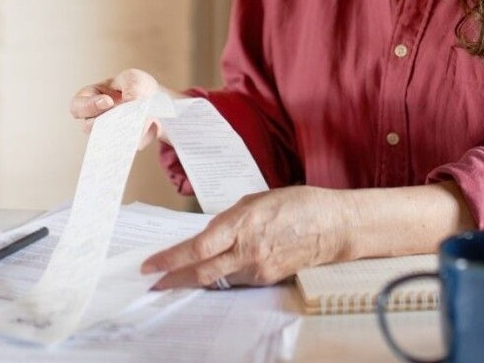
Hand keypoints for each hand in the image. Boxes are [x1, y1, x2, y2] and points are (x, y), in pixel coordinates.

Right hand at [69, 68, 160, 134]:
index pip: (77, 106)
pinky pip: (127, 145)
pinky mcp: (124, 143)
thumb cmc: (136, 85)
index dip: (89, 106)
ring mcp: (108, 133)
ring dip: (122, 131)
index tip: (108, 102)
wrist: (155, 99)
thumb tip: (130, 104)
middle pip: (89, 127)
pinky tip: (148, 127)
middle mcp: (95, 118)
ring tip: (138, 122)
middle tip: (123, 115)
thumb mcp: (134, 78)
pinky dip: (137, 137)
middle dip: (106, 121)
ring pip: (108, 139)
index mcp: (90, 97)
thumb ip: (131, 88)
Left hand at [141, 187, 354, 288]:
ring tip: (174, 277)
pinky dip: (218, 278)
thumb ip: (230, 219)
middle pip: (201, 272)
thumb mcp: (257, 200)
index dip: (170, 259)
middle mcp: (247, 250)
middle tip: (152, 282)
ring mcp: (257, 268)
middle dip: (173, 278)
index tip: (150, 265)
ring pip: (216, 279)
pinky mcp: (266, 279)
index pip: (197, 248)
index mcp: (243, 224)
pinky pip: (234, 280)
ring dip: (193, 279)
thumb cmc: (298, 204)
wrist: (333, 227)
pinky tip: (209, 273)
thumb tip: (209, 233)